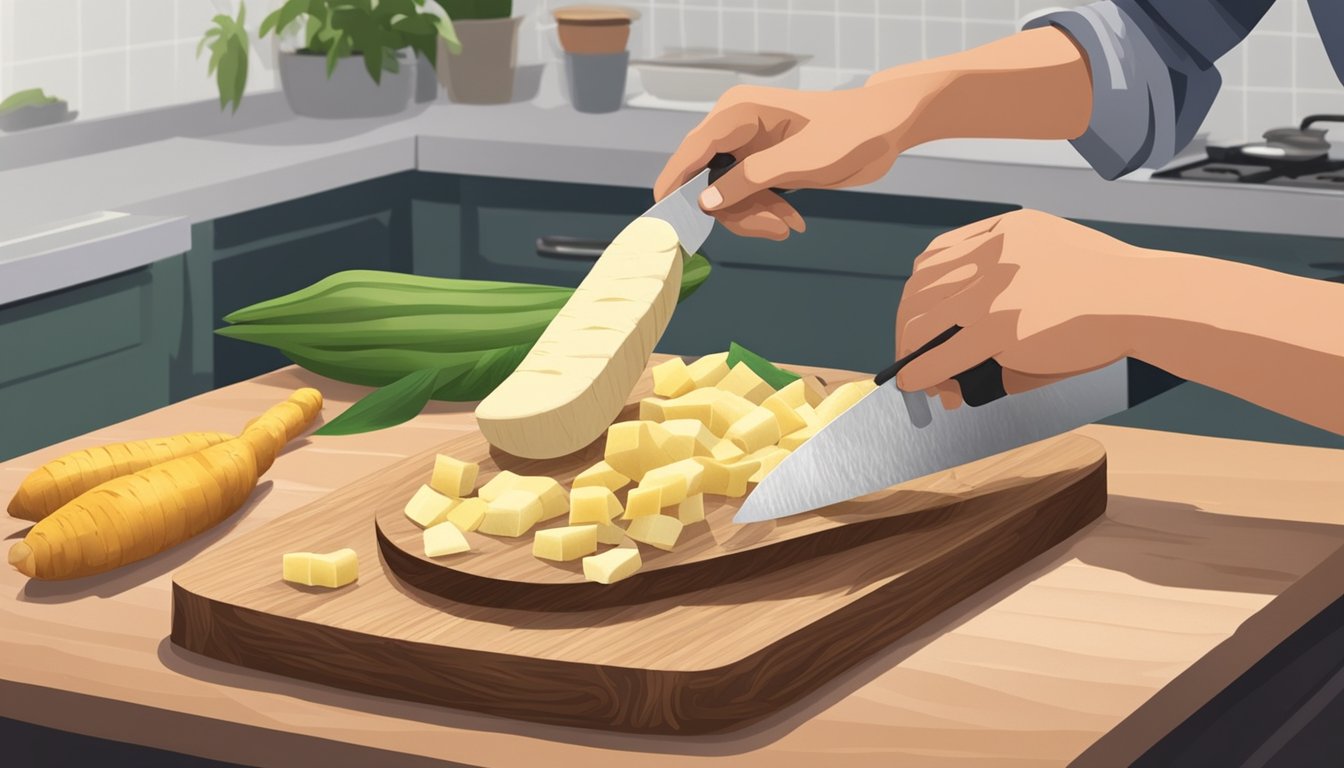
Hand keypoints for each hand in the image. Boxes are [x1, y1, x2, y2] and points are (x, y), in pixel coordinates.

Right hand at [653, 78, 936, 239]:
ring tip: (789, 229)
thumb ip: (748, 182)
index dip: (674, 187)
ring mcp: (747, 147)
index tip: (664, 221)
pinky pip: (746, 196)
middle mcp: (735, 127)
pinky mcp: (761, 164)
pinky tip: (792, 223)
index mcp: (737, 114)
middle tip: (774, 230)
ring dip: (754, 217)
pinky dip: (765, 213)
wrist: (883, 128)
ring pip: (726, 195)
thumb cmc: (847, 134)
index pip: (691, 152)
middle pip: (706, 181)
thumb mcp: (797, 162)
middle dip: (736, 213)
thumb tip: (704, 204)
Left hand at [894, 210, 1145, 407]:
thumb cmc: (1107, 285)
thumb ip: (1009, 277)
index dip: (917, 291)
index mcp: (1003, 230)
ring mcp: (994, 288)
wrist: (1145, 297)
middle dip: (908, 324)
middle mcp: (991, 253)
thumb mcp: (1051, 255)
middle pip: (921, 288)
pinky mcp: (1002, 325)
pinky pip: (944, 352)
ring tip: (914, 373)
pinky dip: (921, 371)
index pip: (934, 257)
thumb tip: (974, 319)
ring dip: (911, 350)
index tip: (915, 313)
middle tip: (909, 351)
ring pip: (924, 320)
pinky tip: (913, 383)